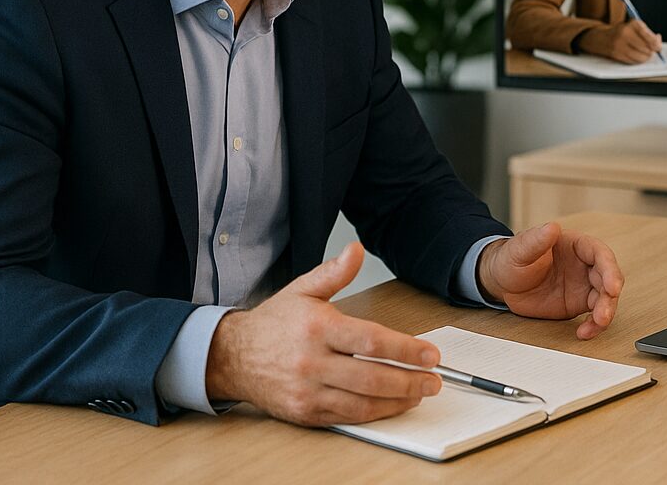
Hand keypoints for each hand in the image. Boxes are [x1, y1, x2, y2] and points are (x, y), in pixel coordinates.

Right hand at [205, 243, 441, 426]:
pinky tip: (392, 406)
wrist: (232, 357)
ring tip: (420, 394)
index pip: (370, 340)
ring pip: (362, 403)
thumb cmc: (273, 324)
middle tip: (434, 380)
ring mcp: (307, 390)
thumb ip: (334, 272)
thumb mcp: (302, 289)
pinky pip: (347, 417)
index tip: (430, 354)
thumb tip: (357, 249)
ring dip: (397, 402)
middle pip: (371, 377)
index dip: (405, 349)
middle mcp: (312, 362)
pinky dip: (374, 414)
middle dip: (409, 381)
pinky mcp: (305, 412)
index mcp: (317, 328)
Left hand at [476, 223, 623, 340]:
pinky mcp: (578, 303)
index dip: (609, 270)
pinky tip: (584, 332)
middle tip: (603, 315)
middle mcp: (585, 264)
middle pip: (608, 278)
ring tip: (596, 325)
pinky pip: (594, 314)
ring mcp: (584, 285)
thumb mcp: (520, 249)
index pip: (600, 254)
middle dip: (609, 297)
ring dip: (605, 313)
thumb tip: (552, 227)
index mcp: (576, 245)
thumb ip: (536, 240)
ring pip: (605, 298)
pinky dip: (593, 325)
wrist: (503, 282)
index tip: (612, 287)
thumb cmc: (513, 259)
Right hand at [580, 20, 661, 63]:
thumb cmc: (624, 32)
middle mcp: (625, 33)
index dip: (657, 45)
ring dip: (645, 57)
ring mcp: (620, 44)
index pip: (650, 38)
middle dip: (651, 52)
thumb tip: (659, 43)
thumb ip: (649, 34)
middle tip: (652, 51)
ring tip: (643, 53)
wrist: (602, 37)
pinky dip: (637, 60)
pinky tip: (636, 55)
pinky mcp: (616, 54)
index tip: (658, 47)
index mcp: (633, 23)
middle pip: (647, 49)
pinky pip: (634, 61)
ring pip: (641, 57)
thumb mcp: (636, 27)